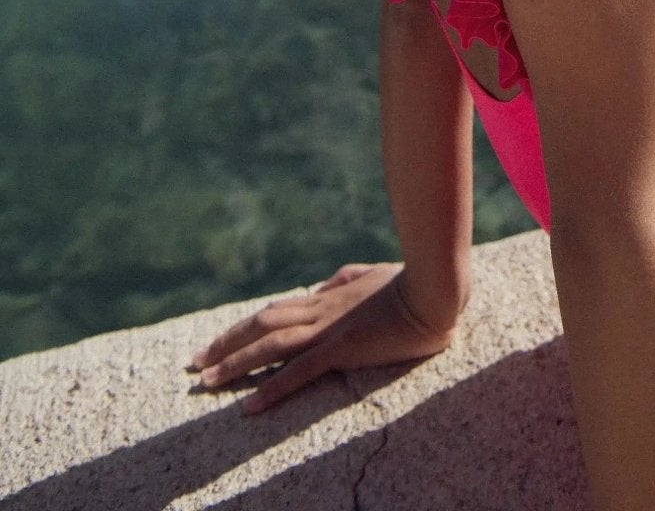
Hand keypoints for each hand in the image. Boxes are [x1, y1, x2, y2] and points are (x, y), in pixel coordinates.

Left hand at [186, 261, 460, 412]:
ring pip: (270, 346)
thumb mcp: (370, 274)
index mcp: (325, 298)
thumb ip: (343, 279)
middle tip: (193, 365)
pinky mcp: (343, 348)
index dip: (239, 328)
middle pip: (260, 326)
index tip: (213, 345)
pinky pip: (299, 371)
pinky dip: (271, 388)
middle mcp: (319, 312)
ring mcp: (328, 329)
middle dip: (224, 345)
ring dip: (235, 364)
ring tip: (206, 383)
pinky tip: (249, 406)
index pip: (271, 313)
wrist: (434, 289)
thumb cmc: (409, 282)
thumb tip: (322, 286)